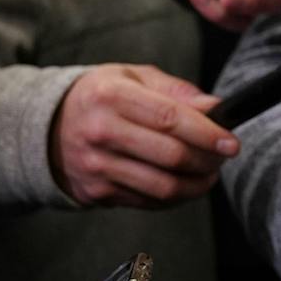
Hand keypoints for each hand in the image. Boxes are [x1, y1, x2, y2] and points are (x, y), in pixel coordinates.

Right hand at [50, 63, 236, 207]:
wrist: (48, 128)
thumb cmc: (102, 97)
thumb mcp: (132, 78)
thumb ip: (175, 91)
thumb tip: (215, 108)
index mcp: (110, 95)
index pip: (170, 119)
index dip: (207, 133)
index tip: (231, 142)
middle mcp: (100, 131)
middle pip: (171, 156)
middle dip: (208, 160)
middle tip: (224, 156)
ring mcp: (96, 166)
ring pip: (163, 186)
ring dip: (197, 184)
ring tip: (210, 173)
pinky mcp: (97, 192)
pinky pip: (149, 201)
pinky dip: (176, 197)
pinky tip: (185, 184)